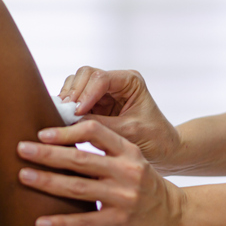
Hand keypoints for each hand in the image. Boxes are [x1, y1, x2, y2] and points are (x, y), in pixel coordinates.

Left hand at [17, 120, 187, 225]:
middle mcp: (127, 171)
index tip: (41, 132)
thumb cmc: (144, 184)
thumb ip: (104, 150)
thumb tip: (59, 141)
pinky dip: (60, 223)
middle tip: (21, 148)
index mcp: (128, 150)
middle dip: (47, 153)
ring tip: (23, 177)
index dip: (66, 130)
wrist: (176, 216)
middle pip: (80, 159)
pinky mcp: (120, 222)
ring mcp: (124, 197)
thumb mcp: (132, 160)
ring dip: (47, 182)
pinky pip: (85, 223)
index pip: (95, 131)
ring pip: (78, 188)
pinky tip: (40, 222)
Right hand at [60, 67, 181, 173]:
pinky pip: (75, 97)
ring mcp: (103, 91)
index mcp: (130, 81)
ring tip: (63, 116)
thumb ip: (101, 125)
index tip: (77, 112)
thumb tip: (71, 122)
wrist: (162, 150)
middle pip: (85, 74)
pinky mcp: (94, 104)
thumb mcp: (129, 132)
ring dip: (68, 98)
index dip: (86, 94)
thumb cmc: (154, 139)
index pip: (101, 78)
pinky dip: (68, 106)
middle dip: (74, 92)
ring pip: (77, 83)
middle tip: (65, 113)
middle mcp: (116, 81)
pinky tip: (64, 118)